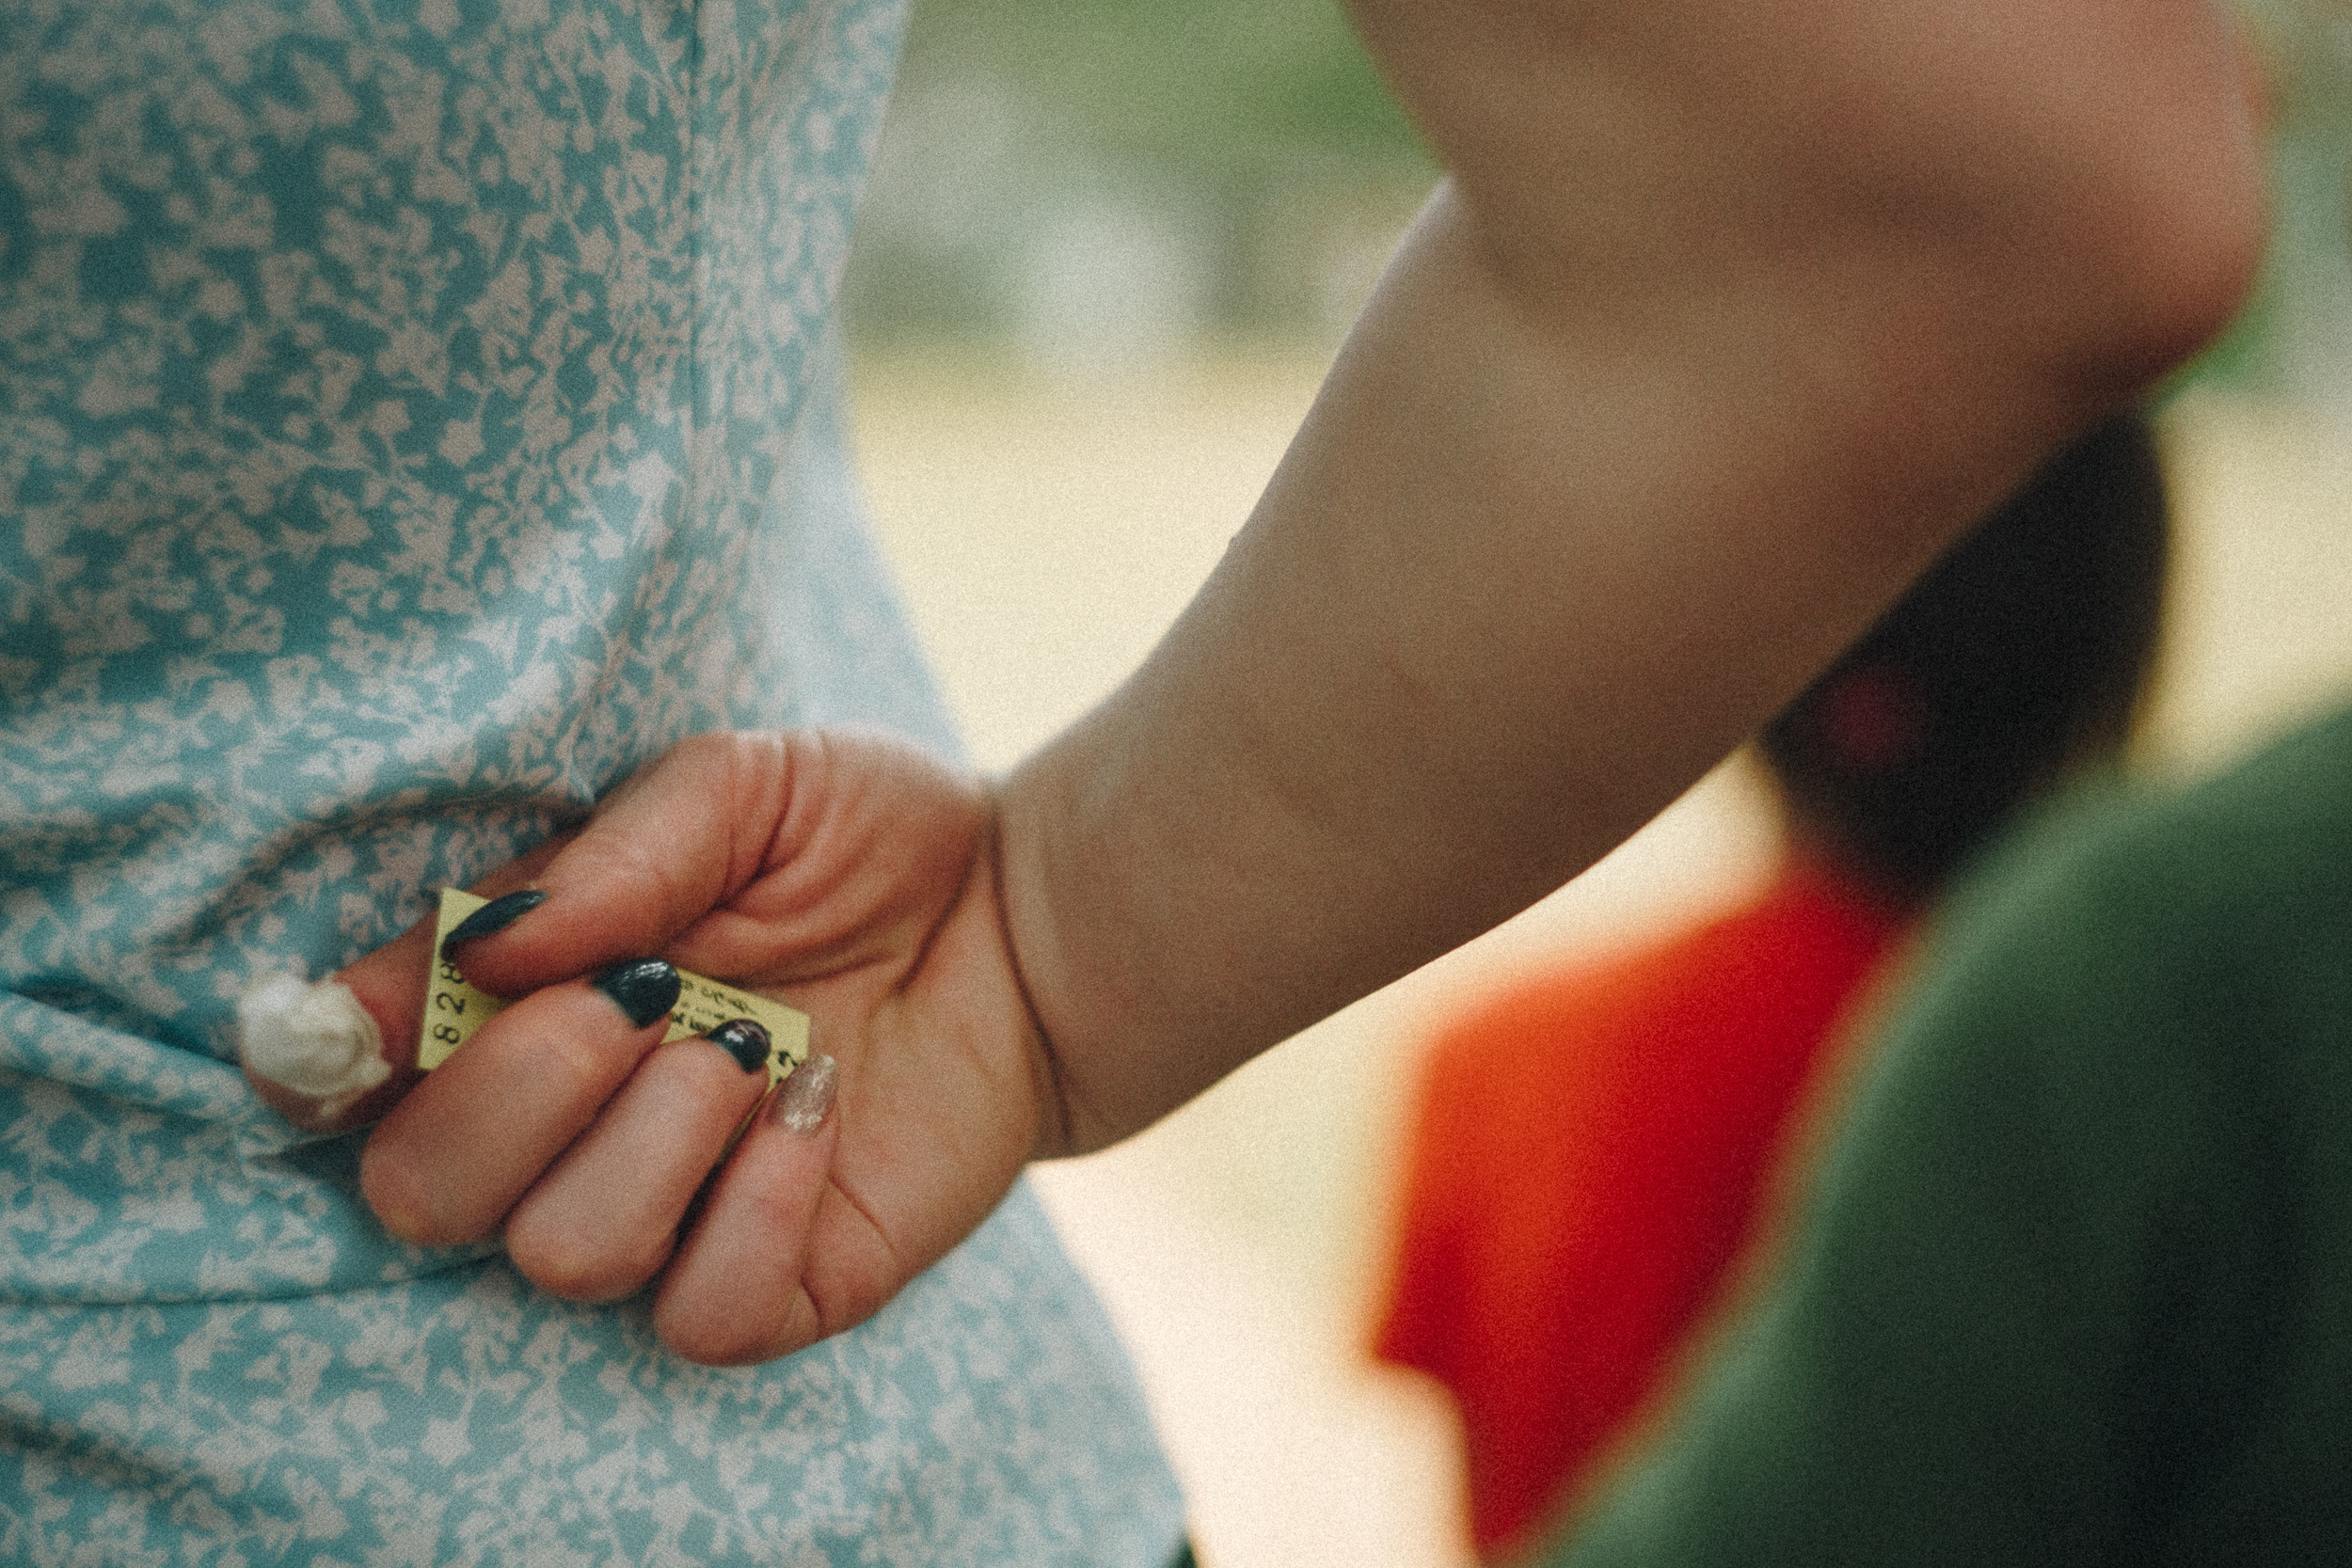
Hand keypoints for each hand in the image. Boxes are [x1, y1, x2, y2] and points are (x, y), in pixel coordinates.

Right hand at [257, 730, 1053, 1365]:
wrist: (1030, 910)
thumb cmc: (872, 839)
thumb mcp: (742, 788)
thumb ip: (612, 858)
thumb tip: (474, 953)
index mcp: (527, 1002)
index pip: (355, 1076)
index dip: (329, 1056)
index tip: (367, 1018)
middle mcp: (576, 1124)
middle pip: (423, 1192)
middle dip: (512, 1091)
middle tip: (640, 997)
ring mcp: (676, 1210)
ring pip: (565, 1255)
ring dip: (654, 1138)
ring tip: (748, 1044)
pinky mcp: (785, 1280)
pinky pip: (703, 1310)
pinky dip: (755, 1209)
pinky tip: (814, 1109)